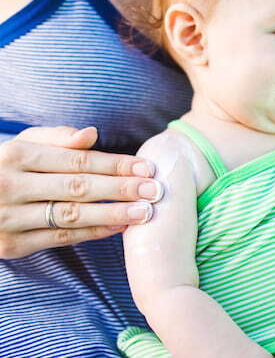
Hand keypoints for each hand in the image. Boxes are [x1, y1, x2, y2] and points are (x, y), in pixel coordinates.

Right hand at [0, 125, 163, 257]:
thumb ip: (56, 139)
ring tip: (145, 212)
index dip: (115, 164)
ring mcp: (7, 218)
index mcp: (14, 155)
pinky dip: (92, 232)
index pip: (77, 160)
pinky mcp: (10, 245)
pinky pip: (60, 238)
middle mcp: (8, 186)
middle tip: (154, 190)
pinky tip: (119, 226)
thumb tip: (92, 134)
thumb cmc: (3, 167)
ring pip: (71, 216)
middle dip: (121, 189)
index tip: (147, 167)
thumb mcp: (21, 144)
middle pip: (78, 187)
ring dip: (113, 214)